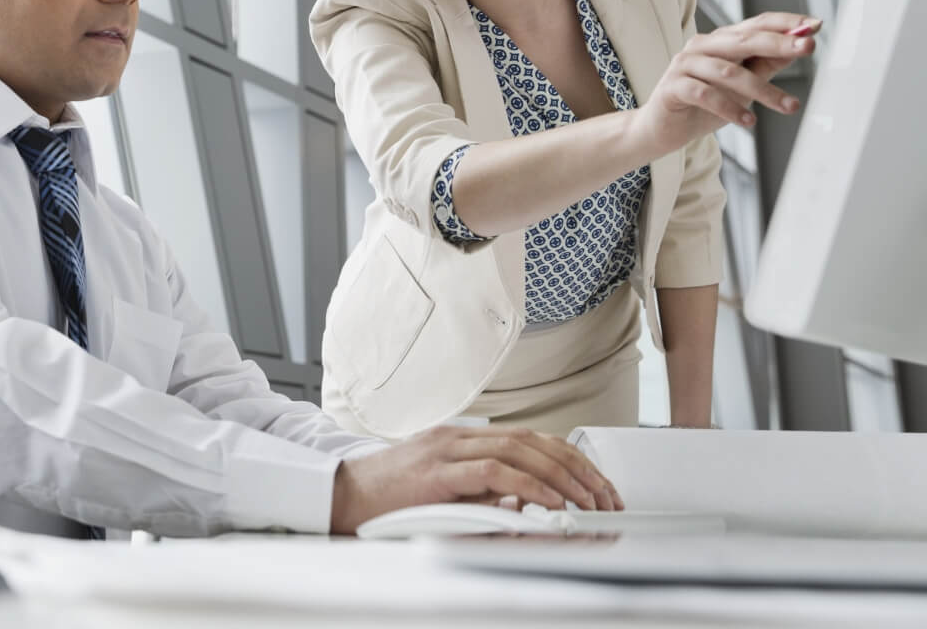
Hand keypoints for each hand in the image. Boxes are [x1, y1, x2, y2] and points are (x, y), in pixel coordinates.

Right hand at [329, 424, 623, 534]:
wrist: (340, 495)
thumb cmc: (386, 498)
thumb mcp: (443, 491)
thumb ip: (479, 492)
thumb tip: (522, 507)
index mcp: (462, 438)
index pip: (530, 439)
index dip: (569, 459)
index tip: (596, 484)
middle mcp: (459, 436)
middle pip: (534, 441)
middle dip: (577, 468)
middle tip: (604, 497)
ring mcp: (447, 450)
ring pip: (520, 451)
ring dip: (562, 477)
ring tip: (587, 502)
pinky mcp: (437, 471)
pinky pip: (493, 472)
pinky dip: (528, 486)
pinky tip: (549, 501)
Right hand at [633, 12, 820, 155]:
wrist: (661, 130)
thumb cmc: (702, 106)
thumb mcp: (742, 86)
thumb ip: (765, 65)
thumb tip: (799, 47)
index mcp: (720, 41)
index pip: (757, 24)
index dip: (785, 24)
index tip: (815, 26)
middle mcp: (701, 46)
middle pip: (743, 40)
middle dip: (779, 44)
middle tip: (807, 49)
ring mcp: (684, 65)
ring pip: (728, 71)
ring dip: (763, 90)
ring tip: (787, 107)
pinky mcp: (672, 87)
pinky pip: (704, 94)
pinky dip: (729, 108)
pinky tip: (747, 122)